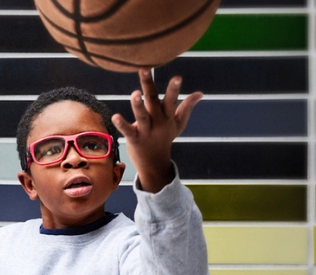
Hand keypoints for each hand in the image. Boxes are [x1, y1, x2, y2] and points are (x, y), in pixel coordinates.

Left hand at [112, 67, 201, 192]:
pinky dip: (122, 125)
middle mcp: (157, 122)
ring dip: (138, 105)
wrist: (155, 164)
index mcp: (167, 116)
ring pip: (142, 116)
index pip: (172, 100)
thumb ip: (187, 107)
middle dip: (149, 85)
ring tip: (135, 93)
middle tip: (144, 69)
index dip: (174, 89)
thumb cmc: (165, 139)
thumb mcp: (178, 124)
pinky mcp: (134, 139)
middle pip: (153, 101)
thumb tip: (200, 93)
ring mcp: (146, 131)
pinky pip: (128, 131)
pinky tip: (115, 116)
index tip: (177, 77)